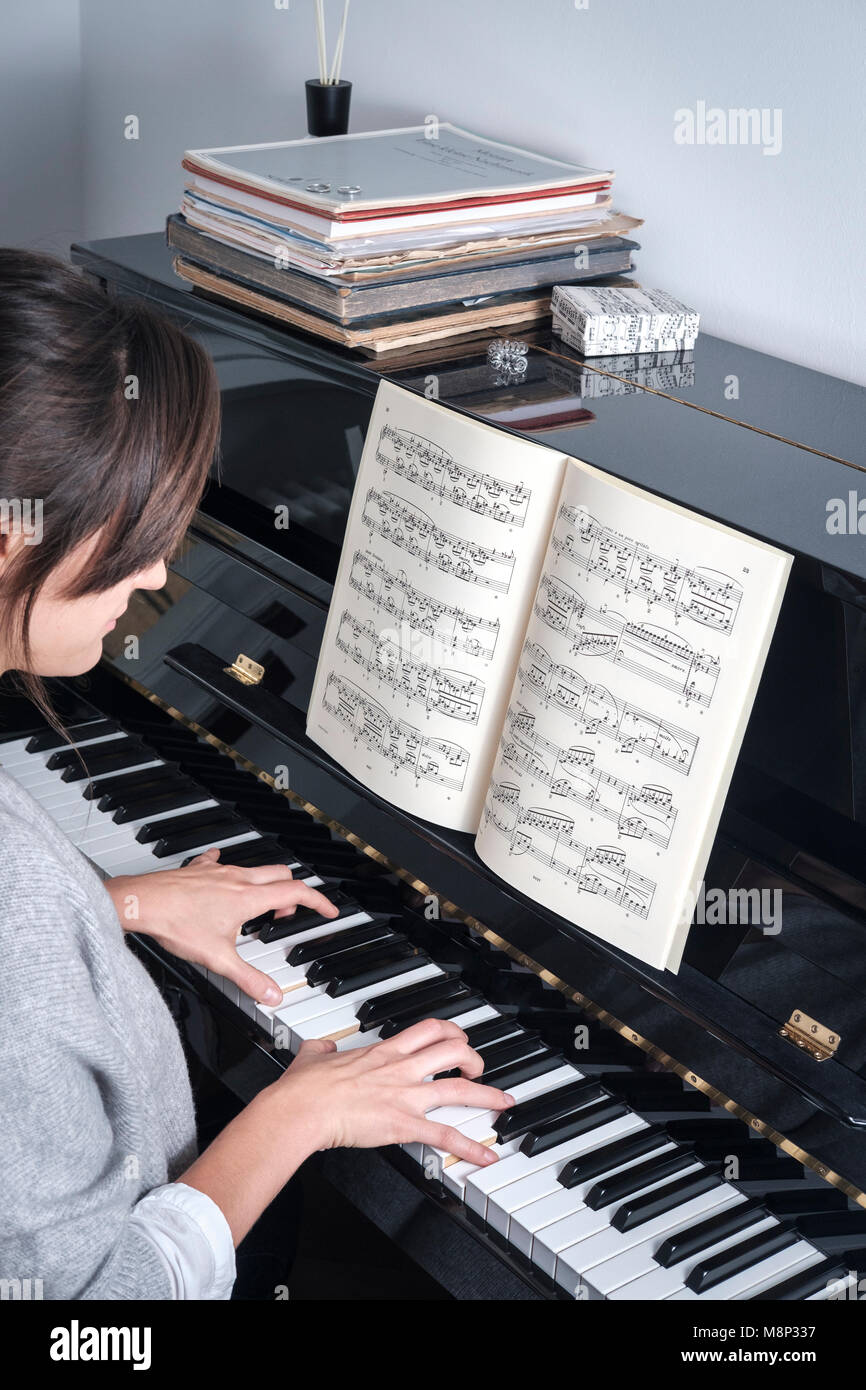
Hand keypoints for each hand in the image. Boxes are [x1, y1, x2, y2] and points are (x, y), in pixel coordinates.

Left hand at [104, 848, 338, 1004]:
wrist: (143, 902)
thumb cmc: (176, 923)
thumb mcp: (217, 959)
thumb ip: (248, 979)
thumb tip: (271, 995)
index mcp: (249, 897)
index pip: (295, 893)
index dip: (318, 902)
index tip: (328, 910)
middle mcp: (238, 878)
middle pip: (280, 875)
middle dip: (292, 893)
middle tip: (288, 915)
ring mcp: (218, 871)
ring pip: (253, 869)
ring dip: (264, 884)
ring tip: (258, 905)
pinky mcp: (199, 869)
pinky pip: (220, 861)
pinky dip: (228, 868)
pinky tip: (220, 872)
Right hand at [269, 1018, 515, 1166]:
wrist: (301, 1108)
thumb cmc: (304, 1087)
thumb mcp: (313, 1055)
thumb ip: (322, 1050)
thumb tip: (321, 1048)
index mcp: (382, 1052)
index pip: (427, 1029)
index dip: (450, 1032)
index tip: (458, 1039)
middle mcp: (400, 1069)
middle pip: (452, 1050)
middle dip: (473, 1057)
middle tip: (479, 1069)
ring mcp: (405, 1096)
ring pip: (458, 1088)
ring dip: (487, 1095)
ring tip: (504, 1102)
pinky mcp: (403, 1125)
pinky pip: (445, 1135)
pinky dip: (470, 1147)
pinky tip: (486, 1155)